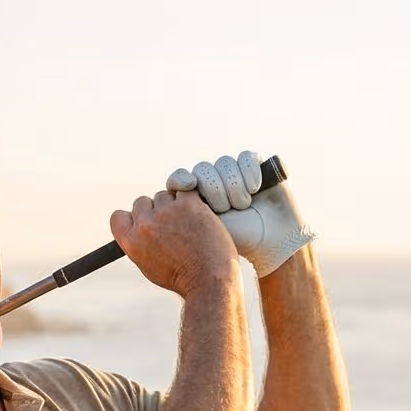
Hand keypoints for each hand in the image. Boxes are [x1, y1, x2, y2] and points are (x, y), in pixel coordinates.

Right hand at [110, 189, 238, 297]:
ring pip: (165, 196)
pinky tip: (198, 210)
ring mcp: (166, 212)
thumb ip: (140, 243)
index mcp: (131, 242)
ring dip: (175, 205)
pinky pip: (185, 188)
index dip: (131, 217)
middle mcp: (145, 225)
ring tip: (189, 224)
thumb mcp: (148, 265)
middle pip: (142, 202)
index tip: (142, 221)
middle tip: (172, 225)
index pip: (118, 217)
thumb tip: (140, 227)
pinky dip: (191, 197)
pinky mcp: (188, 204)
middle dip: (154, 211)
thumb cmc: (182, 277)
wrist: (208, 279)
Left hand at [166, 152, 315, 276]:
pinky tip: (254, 189)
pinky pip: (246, 158)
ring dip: (231, 185)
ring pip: (222, 164)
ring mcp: (233, 175)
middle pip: (201, 170)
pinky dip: (249, 172)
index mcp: (192, 199)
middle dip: (213, 190)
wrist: (266, 248)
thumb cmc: (225, 252)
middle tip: (222, 210)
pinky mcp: (257, 168)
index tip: (187, 189)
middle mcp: (211, 184)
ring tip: (241, 206)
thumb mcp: (189, 240)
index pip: (177, 179)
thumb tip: (145, 214)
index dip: (180, 180)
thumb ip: (166, 226)